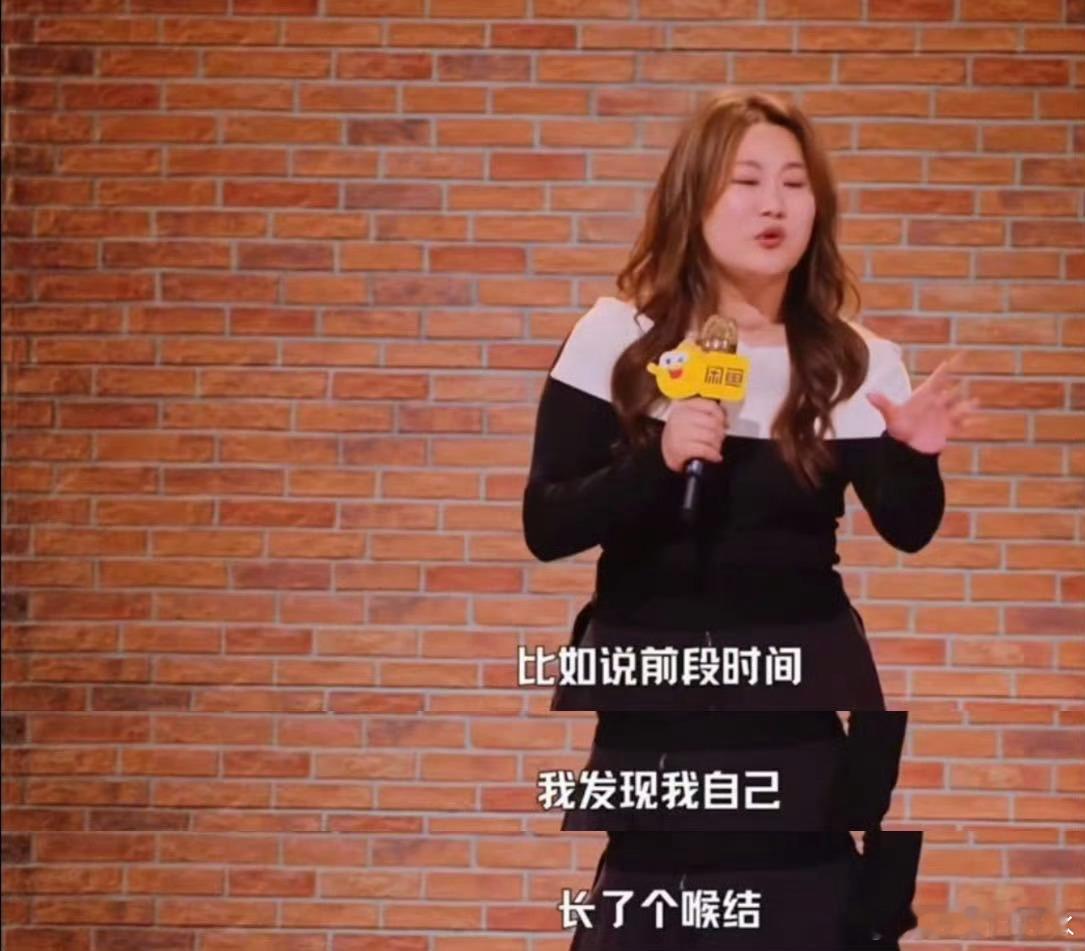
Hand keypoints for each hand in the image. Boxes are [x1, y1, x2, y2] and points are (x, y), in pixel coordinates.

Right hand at [662, 397, 726, 472]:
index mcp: (683, 406)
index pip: (711, 406)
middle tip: (718, 439)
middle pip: (713, 422)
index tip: (724, 423)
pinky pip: (705, 450)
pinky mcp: (679, 449)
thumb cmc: (680, 437)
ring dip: (717, 445)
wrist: (665, 454)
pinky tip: (714, 456)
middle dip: (720, 433)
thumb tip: (725, 419)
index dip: (722, 416)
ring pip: (711, 436)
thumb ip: (708, 414)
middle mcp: (679, 418)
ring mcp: (678, 433)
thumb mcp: (690, 419)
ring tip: (714, 448)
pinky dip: (713, 454)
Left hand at [866, 351, 980, 454]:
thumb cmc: (898, 430)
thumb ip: (883, 404)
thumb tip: (868, 394)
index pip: (937, 380)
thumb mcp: (892, 416)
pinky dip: (970, 423)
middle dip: (954, 390)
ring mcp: (943, 416)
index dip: (945, 370)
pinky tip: (979, 420)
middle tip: (962, 382)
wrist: (905, 448)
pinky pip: (962, 425)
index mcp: (924, 397)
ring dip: (966, 406)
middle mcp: (936, 404)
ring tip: (975, 401)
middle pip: (949, 393)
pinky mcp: (948, 429)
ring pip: (958, 408)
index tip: (955, 357)